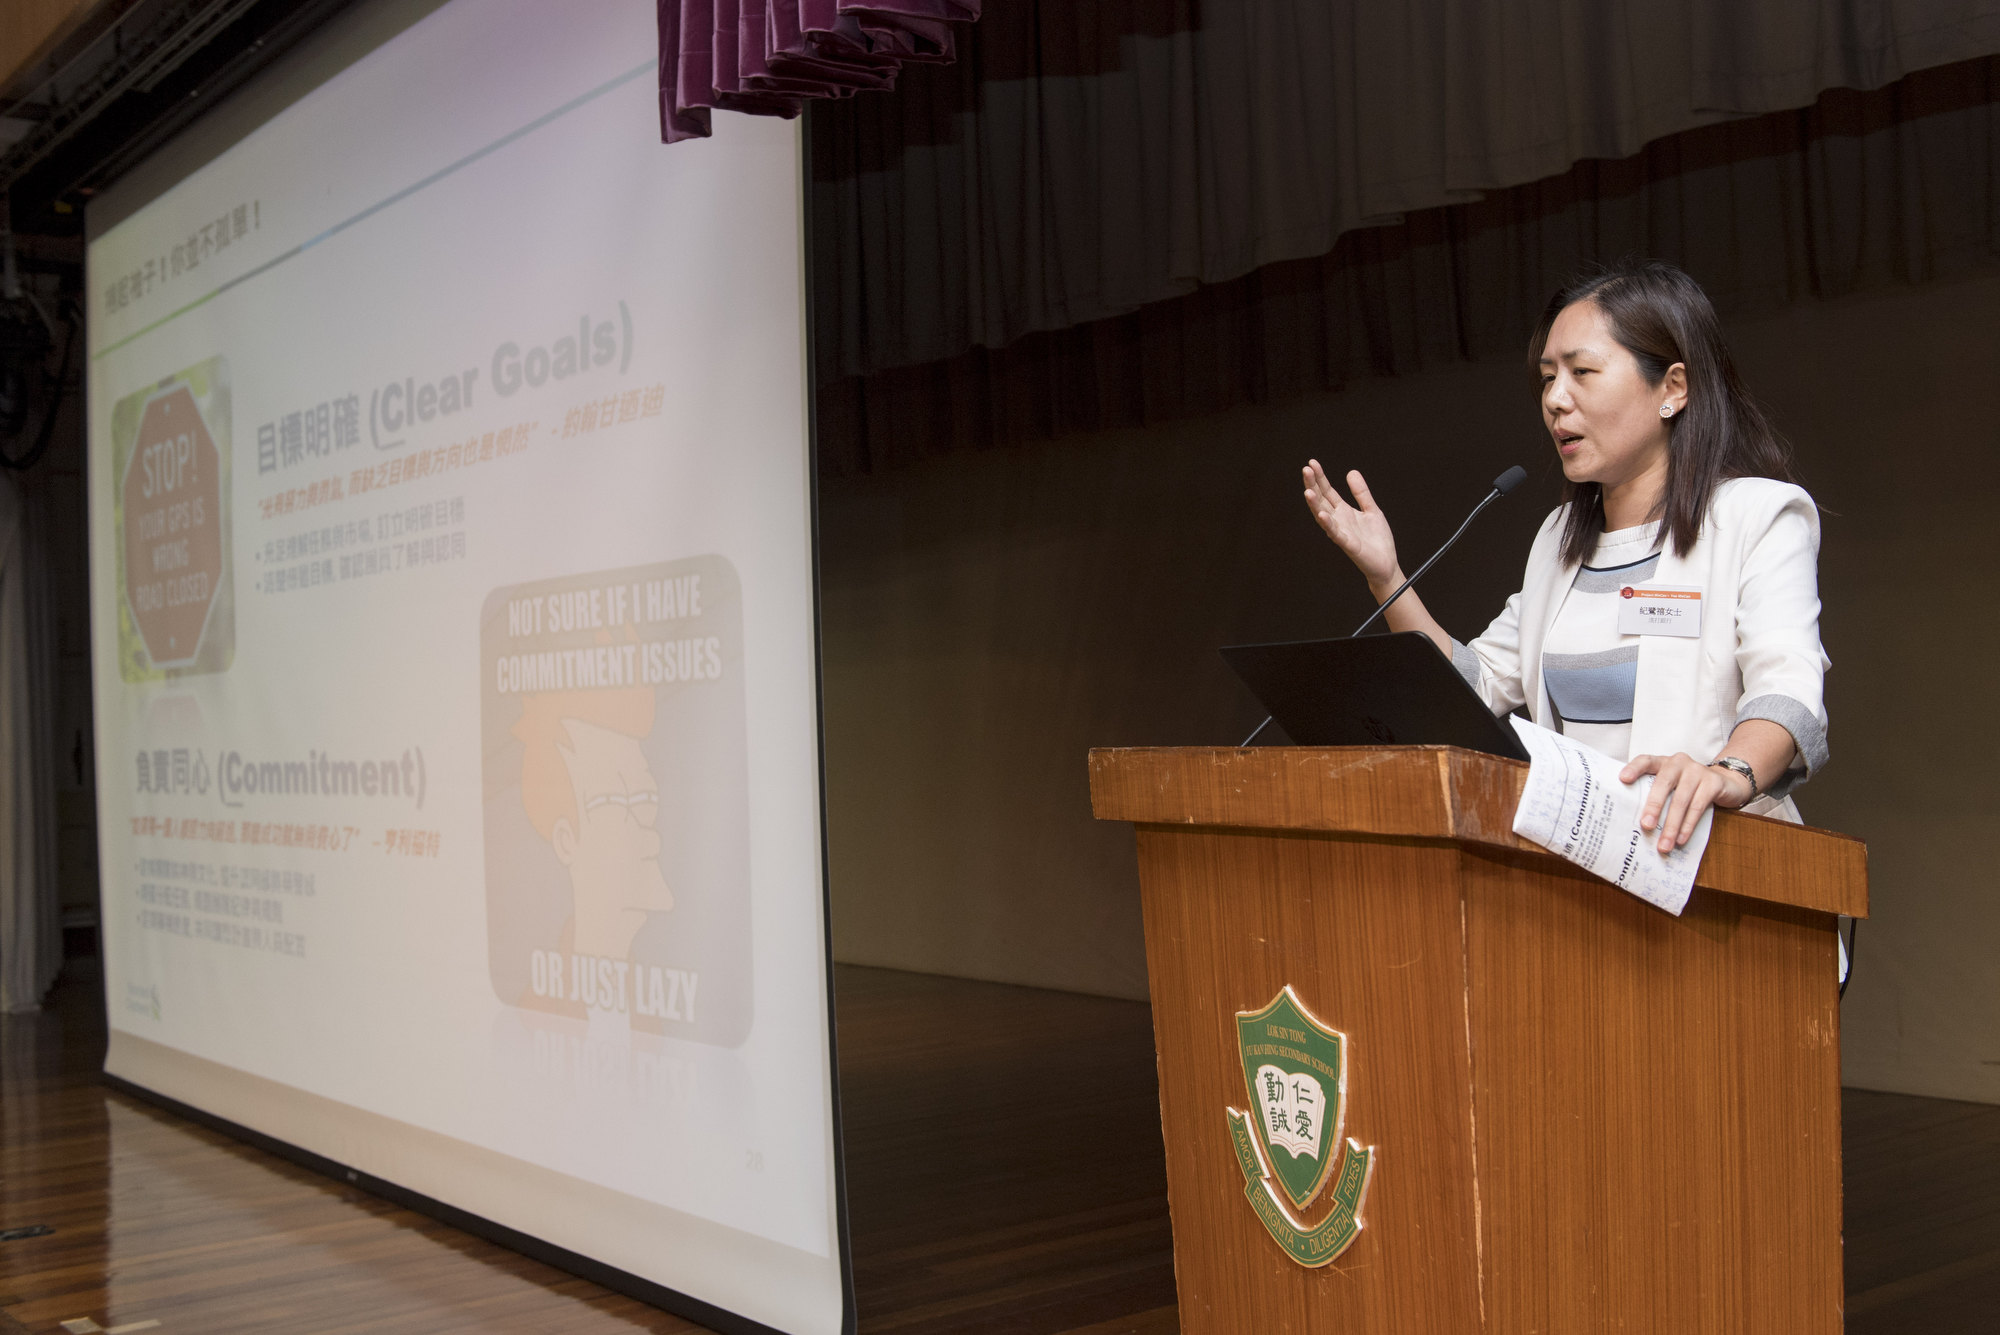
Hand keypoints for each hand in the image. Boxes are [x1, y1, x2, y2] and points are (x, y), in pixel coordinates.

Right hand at [1302, 460, 1398, 588]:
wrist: (1386, 564)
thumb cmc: (1377, 540)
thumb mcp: (1371, 510)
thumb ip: (1361, 493)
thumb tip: (1351, 472)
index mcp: (1343, 511)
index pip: (1327, 491)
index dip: (1319, 477)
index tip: (1312, 463)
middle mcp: (1338, 521)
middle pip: (1321, 500)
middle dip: (1313, 485)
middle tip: (1306, 469)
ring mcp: (1341, 532)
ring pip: (1323, 516)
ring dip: (1314, 504)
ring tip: (1307, 491)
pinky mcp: (1349, 545)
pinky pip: (1336, 533)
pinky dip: (1328, 524)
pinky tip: (1322, 514)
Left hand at [1620, 752, 1754, 852]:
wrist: (1726, 784)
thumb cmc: (1688, 788)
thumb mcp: (1671, 787)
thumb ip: (1655, 794)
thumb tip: (1635, 825)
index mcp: (1663, 762)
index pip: (1646, 761)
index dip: (1634, 769)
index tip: (1623, 779)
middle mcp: (1679, 763)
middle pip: (1663, 783)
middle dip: (1653, 806)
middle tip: (1645, 826)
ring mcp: (1697, 771)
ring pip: (1681, 800)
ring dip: (1671, 826)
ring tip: (1664, 845)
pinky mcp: (1713, 783)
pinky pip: (1698, 807)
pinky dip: (1688, 825)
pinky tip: (1681, 839)